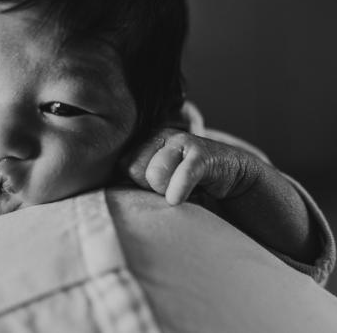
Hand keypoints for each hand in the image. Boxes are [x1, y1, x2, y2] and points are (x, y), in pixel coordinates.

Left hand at [125, 128, 263, 204]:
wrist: (229, 178)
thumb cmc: (184, 185)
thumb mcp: (155, 183)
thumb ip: (132, 182)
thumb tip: (106, 189)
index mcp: (144, 142)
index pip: (122, 168)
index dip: (137, 185)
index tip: (153, 189)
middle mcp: (159, 136)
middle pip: (134, 172)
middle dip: (150, 188)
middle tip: (170, 188)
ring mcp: (180, 141)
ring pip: (154, 176)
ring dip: (168, 191)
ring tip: (181, 190)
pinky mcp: (201, 153)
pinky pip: (182, 174)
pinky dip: (179, 190)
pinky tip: (178, 199)